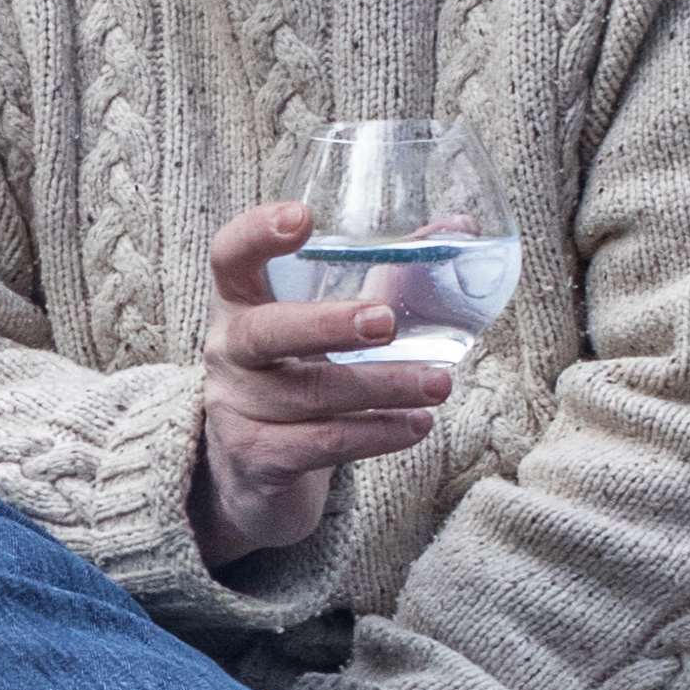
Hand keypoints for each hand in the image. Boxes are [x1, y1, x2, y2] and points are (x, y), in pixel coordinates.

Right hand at [191, 200, 455, 565]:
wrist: (251, 472)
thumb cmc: (299, 375)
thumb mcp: (325, 326)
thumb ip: (386, 276)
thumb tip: (460, 228)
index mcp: (240, 302)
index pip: (230, 256)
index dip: (258, 233)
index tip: (302, 217)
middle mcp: (229, 351)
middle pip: (266, 331)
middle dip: (329, 325)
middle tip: (387, 322)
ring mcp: (237, 408)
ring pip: (310, 395)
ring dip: (382, 387)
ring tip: (439, 384)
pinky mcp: (258, 458)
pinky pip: (320, 444)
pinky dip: (375, 435)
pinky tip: (416, 425)